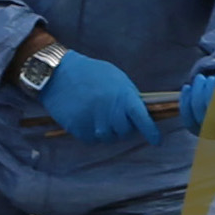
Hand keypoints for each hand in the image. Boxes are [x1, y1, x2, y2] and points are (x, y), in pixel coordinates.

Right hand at [33, 48, 161, 146]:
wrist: (58, 73)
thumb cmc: (90, 73)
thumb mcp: (116, 78)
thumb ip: (129, 96)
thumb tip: (141, 114)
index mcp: (123, 96)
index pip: (142, 119)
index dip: (151, 132)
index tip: (156, 141)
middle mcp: (110, 111)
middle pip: (125, 133)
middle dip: (123, 128)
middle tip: (113, 115)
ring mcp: (94, 122)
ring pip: (108, 138)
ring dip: (106, 130)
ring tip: (96, 112)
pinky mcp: (79, 130)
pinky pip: (92, 139)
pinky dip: (91, 132)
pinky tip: (85, 117)